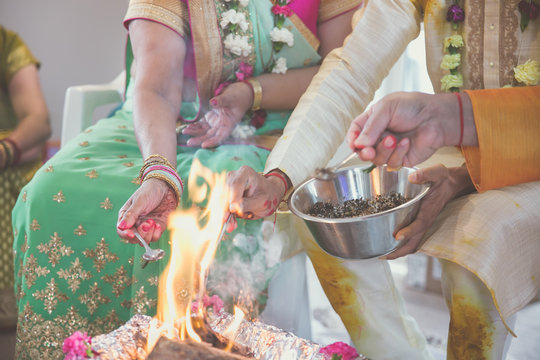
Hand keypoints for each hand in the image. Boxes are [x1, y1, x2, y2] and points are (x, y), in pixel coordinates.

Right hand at [116, 178, 177, 243]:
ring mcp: (147, 227)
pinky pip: (155, 237)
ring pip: (145, 240)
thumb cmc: (150, 191)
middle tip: (148, 223)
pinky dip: (157, 233)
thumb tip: (121, 226)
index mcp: (126, 216)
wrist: (166, 187)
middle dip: (140, 234)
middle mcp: (135, 223)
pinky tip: (159, 224)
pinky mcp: (157, 228)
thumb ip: (131, 215)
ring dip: (149, 234)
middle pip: (133, 239)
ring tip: (153, 222)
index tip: (132, 234)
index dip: (125, 235)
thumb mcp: (139, 202)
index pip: (121, 231)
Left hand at [182, 82, 252, 147]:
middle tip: (189, 142)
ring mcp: (216, 123)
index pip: (220, 136)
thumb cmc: (239, 96)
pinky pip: (202, 124)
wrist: (241, 94)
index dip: (212, 142)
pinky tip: (187, 127)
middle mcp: (222, 126)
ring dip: (195, 133)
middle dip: (199, 139)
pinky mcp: (211, 118)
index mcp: (229, 124)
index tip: (203, 145)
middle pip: (210, 136)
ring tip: (184, 132)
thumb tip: (212, 102)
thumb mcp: (232, 97)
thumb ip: (222, 100)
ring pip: (204, 131)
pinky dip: (195, 126)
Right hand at [226, 166, 286, 229]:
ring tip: (233, 226)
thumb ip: (248, 204)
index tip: (234, 210)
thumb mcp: (262, 201)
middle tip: (231, 225)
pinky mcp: (226, 194)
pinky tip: (231, 224)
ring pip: (222, 202)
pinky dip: (227, 216)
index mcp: (245, 173)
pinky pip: (222, 206)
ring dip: (227, 215)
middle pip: (225, 194)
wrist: (268, 196)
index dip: (233, 198)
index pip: (235, 185)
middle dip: (227, 211)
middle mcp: (234, 176)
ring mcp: (228, 185)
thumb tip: (233, 208)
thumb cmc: (268, 196)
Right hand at [347, 92, 471, 167]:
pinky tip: (407, 142)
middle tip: (369, 151)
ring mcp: (389, 149)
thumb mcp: (387, 108)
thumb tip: (358, 144)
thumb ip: (371, 126)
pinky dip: (398, 154)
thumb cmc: (413, 106)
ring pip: (376, 160)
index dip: (352, 140)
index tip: (354, 145)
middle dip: (364, 152)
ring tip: (394, 139)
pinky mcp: (401, 159)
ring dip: (384, 151)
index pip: (355, 133)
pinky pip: (392, 163)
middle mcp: (379, 136)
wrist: (436, 117)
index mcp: (372, 121)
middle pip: (362, 150)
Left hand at [381, 164, 474, 259]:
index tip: (397, 237)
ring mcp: (422, 224)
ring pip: (411, 244)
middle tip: (381, 255)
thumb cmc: (442, 179)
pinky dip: (400, 244)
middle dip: (398, 252)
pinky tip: (387, 243)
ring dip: (397, 251)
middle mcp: (425, 222)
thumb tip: (412, 177)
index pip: (419, 225)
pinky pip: (410, 238)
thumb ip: (425, 174)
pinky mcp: (418, 224)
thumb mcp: (437, 172)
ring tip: (380, 254)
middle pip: (413, 243)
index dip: (409, 232)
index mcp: (428, 211)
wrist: (450, 184)